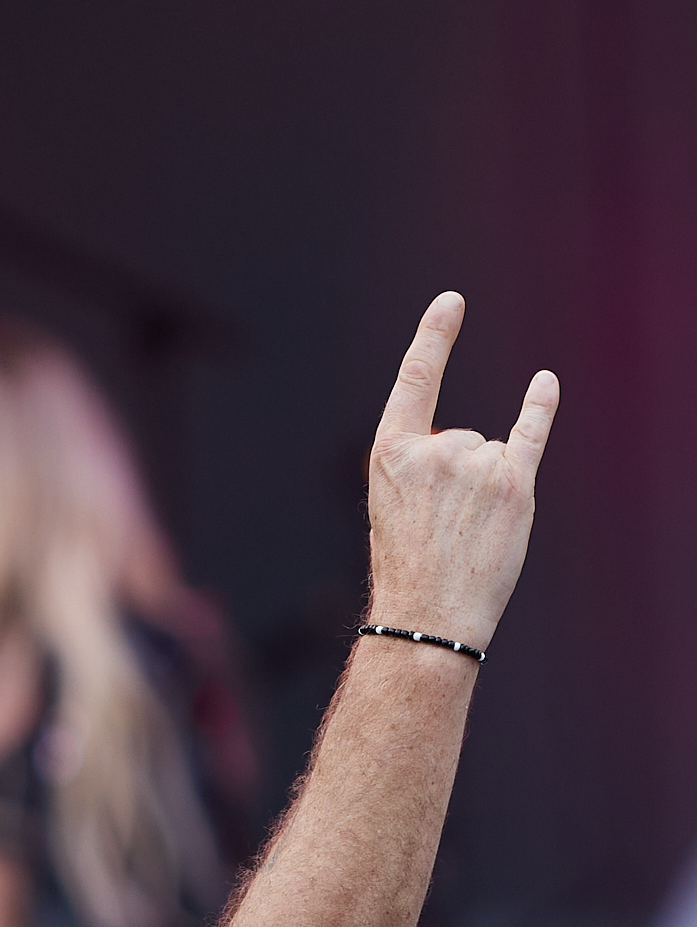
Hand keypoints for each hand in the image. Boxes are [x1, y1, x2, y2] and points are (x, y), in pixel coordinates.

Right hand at [365, 291, 558, 651]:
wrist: (428, 615)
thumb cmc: (406, 565)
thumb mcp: (392, 504)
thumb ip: (422, 462)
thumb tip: (473, 440)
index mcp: (390, 453)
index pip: (417, 379)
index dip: (435, 337)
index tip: (451, 303)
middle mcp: (435, 449)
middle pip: (458, 438)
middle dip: (455, 478)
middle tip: (440, 528)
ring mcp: (477, 464)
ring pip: (488, 455)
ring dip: (484, 490)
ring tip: (465, 534)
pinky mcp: (516, 484)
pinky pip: (530, 433)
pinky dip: (539, 408)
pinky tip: (544, 382)